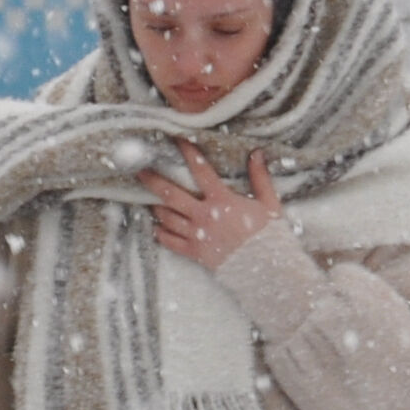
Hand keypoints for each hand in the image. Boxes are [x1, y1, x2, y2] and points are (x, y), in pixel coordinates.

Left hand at [139, 143, 285, 269]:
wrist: (267, 270)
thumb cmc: (270, 236)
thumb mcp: (269, 204)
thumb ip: (260, 178)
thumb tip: (256, 153)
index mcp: (222, 201)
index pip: (201, 171)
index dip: (188, 153)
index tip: (176, 139)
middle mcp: (205, 216)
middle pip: (171, 195)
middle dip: (153, 181)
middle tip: (139, 170)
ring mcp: (198, 235)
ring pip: (167, 218)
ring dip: (156, 206)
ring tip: (147, 198)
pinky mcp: (195, 253)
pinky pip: (171, 242)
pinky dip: (161, 233)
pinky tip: (155, 227)